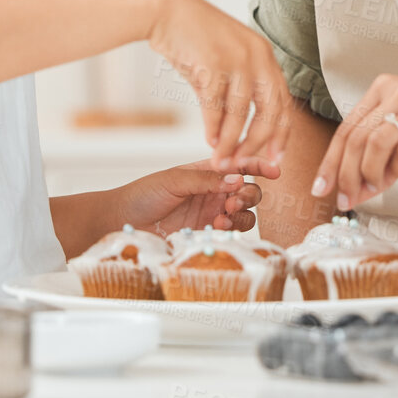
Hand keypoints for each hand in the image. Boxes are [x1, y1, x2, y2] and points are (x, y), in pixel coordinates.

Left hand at [115, 157, 282, 235]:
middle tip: (232, 200)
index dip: (259, 164)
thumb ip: (207, 179)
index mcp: (207, 171)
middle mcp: (214, 191)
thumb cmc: (142, 194)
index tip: (275, 170)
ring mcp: (212, 213)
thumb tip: (238, 177)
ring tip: (224, 215)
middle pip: (249, 190)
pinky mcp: (207, 233)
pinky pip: (232, 231)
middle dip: (249, 194)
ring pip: (245, 212)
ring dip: (242, 212)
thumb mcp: (175, 179)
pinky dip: (233, 227)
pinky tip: (218, 226)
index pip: (240, 164)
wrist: (122, 222)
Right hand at [146, 0, 291, 169]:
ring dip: (232, 141)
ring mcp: (236, 58)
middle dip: (260, 142)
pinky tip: (210, 142)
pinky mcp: (212, 63)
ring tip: (223, 160)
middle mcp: (257, 56)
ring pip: (242, 112)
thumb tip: (241, 129)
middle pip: (270, 110)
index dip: (282, 132)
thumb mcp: (226, 59)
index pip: (283, 101)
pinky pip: (216, 105)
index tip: (276, 156)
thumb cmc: (194, 37)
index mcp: (265, 55)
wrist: (165, 11)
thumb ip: (239, 89)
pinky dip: (214, 128)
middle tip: (249, 163)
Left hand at [312, 74, 397, 207]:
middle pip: (356, 137)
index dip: (330, 161)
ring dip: (368, 174)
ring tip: (375, 188)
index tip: (322, 186)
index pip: (346, 128)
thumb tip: (352, 192)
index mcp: (385, 89)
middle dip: (345, 175)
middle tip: (346, 198)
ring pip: (374, 144)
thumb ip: (381, 159)